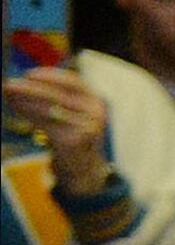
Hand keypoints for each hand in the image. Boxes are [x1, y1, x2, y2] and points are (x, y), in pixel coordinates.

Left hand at [4, 66, 114, 195]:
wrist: (85, 170)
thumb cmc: (73, 138)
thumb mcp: (75, 115)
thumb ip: (60, 99)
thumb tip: (27, 83)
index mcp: (97, 102)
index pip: (74, 82)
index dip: (51, 76)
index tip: (29, 74)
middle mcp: (95, 113)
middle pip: (58, 95)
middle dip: (30, 88)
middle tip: (10, 84)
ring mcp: (86, 127)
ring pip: (48, 108)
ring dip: (24, 100)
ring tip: (8, 95)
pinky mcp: (73, 141)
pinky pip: (44, 123)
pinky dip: (26, 113)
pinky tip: (14, 108)